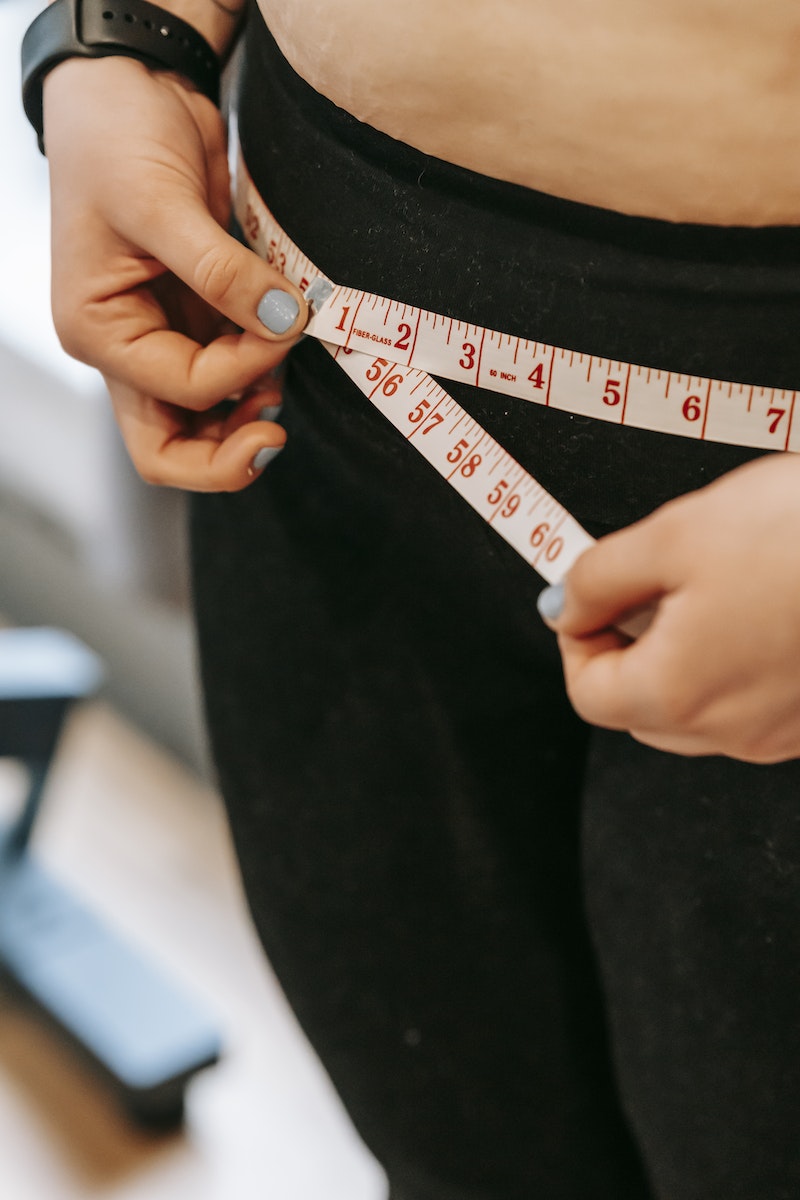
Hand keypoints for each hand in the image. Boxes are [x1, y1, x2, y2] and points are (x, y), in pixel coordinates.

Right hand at [43, 56, 307, 489]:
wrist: (131, 89)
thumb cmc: (115, 139)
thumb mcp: (160, 203)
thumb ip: (221, 271)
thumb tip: (283, 321)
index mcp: (99, 332)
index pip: (179, 389)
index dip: (241, 367)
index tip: (285, 322)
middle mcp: (128, 348)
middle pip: (171, 448)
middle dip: (227, 455)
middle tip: (276, 434)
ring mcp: (165, 337)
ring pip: (205, 422)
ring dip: (249, 413)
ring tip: (284, 377)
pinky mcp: (199, 318)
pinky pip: (231, 374)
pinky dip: (260, 375)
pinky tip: (282, 351)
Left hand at [538, 453, 799, 762]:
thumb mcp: (673, 535)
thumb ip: (600, 577)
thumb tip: (564, 604)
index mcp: (677, 694)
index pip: (587, 693)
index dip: (576, 639)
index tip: (587, 598)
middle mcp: (731, 730)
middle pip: (639, 708)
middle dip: (628, 648)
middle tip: (647, 583)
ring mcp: (782, 730)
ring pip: (698, 708)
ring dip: (682, 655)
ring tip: (711, 584)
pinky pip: (752, 701)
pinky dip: (736, 662)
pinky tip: (759, 603)